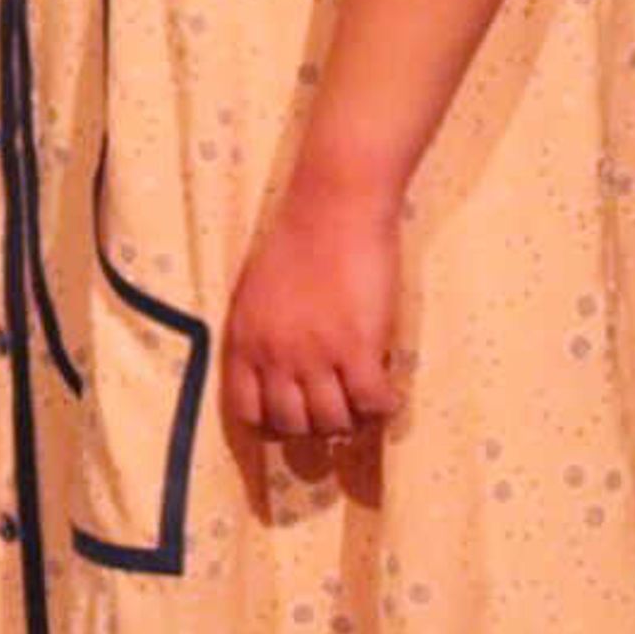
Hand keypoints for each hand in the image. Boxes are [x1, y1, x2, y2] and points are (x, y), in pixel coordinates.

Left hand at [221, 165, 404, 439]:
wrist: (333, 206)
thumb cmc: (297, 239)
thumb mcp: (258, 292)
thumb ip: (264, 334)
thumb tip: (284, 375)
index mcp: (245, 339)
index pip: (247, 411)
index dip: (272, 425)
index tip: (295, 420)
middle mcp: (275, 354)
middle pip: (293, 426)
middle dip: (316, 427)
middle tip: (338, 411)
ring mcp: (315, 354)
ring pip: (334, 423)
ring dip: (352, 420)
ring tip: (364, 400)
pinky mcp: (357, 348)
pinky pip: (373, 405)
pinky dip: (384, 407)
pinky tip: (389, 392)